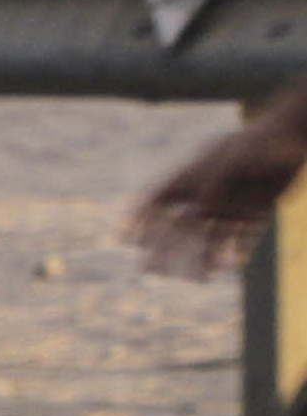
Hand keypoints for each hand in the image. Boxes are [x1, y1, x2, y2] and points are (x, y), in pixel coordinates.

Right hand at [129, 114, 306, 279]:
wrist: (298, 137)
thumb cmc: (264, 141)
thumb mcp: (237, 157)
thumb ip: (218, 181)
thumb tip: (203, 208)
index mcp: (194, 176)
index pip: (158, 200)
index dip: (140, 219)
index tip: (126, 239)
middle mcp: (208, 195)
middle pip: (178, 227)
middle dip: (163, 249)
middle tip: (149, 270)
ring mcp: (232, 205)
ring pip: (209, 239)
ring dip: (202, 259)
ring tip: (200, 279)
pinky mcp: (256, 212)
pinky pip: (242, 238)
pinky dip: (238, 252)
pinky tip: (235, 265)